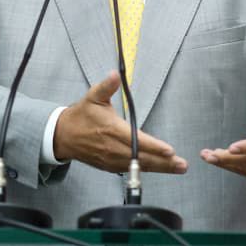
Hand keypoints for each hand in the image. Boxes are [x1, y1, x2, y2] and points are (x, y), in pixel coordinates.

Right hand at [53, 72, 188, 173]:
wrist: (63, 136)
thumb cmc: (81, 116)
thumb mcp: (93, 96)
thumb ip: (106, 86)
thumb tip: (115, 75)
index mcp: (112, 130)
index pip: (137, 141)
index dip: (154, 147)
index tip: (169, 150)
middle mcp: (113, 148)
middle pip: (142, 158)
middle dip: (164, 162)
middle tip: (182, 164)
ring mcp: (111, 159)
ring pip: (139, 166)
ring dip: (160, 168)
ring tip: (178, 168)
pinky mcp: (110, 166)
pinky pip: (131, 169)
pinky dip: (146, 170)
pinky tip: (161, 169)